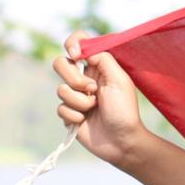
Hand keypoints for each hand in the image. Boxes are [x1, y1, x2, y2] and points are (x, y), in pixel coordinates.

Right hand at [52, 29, 152, 169]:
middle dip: (74, 78)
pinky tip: (86, 121)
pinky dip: (75, 115)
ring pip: (61, 89)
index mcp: (97, 66)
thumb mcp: (119, 79)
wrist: (121, 141)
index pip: (78, 43)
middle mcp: (84, 78)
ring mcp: (75, 96)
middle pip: (61, 63)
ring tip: (94, 108)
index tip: (76, 54)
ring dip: (80, 101)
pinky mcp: (69, 113)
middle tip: (92, 89)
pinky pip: (60, 108)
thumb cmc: (124, 110)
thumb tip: (83, 49)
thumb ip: (103, 58)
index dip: (72, 44)